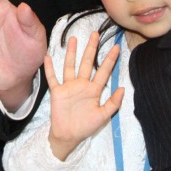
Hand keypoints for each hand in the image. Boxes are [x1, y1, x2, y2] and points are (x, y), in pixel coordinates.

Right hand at [47, 32, 123, 160]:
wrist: (68, 136)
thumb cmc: (86, 126)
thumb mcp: (103, 116)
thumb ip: (113, 103)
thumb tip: (122, 89)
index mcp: (94, 90)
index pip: (103, 71)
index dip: (110, 59)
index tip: (116, 47)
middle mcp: (82, 85)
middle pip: (87, 63)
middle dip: (91, 49)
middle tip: (95, 34)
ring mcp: (69, 87)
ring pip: (70, 66)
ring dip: (72, 53)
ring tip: (74, 39)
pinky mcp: (57, 92)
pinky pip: (53, 78)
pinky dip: (50, 68)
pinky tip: (48, 57)